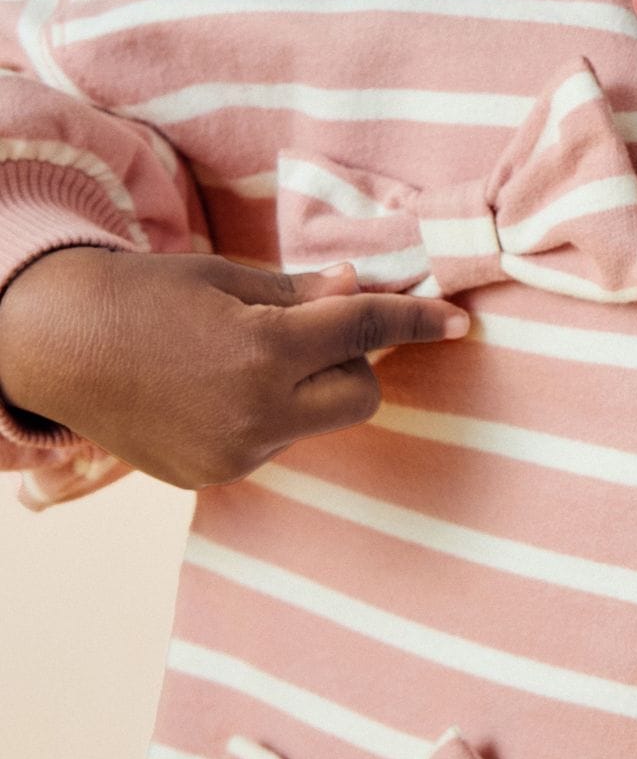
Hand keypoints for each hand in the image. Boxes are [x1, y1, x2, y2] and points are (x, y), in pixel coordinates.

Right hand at [0, 246, 468, 491]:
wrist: (56, 344)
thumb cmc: (144, 296)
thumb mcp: (228, 280)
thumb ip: (304, 295)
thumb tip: (362, 290)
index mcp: (264, 351)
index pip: (364, 330)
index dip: (415, 320)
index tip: (457, 320)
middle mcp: (256, 413)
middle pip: (361, 393)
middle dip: (351, 360)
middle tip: (302, 331)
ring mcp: (235, 455)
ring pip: (315, 420)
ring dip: (305, 389)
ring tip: (237, 360)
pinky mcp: (214, 477)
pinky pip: (274, 441)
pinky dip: (266, 414)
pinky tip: (211, 391)